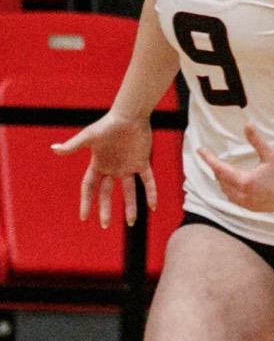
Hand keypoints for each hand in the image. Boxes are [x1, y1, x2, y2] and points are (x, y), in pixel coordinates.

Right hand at [52, 113, 155, 227]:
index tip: (84, 217)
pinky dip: (151, 192)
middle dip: (106, 209)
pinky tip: (153, 206)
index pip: (89, 187)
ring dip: (131, 206)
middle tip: (105, 225)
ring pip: (129, 191)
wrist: (130, 115)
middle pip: (107, 193)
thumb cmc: (107, 125)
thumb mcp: (88, 137)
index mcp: (98, 164)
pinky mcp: (142, 162)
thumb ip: (73, 146)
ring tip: (131, 222)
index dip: (86, 201)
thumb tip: (54, 149)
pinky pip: (148, 181)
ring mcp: (128, 166)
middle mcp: (112, 168)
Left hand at [198, 124, 273, 212]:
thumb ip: (256, 140)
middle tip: (213, 158)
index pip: (220, 168)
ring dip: (222, 181)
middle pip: (221, 180)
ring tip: (223, 170)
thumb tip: (247, 124)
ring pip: (226, 191)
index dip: (209, 158)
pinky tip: (234, 184)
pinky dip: (230, 190)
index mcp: (246, 181)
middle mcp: (243, 195)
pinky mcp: (252, 209)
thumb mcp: (271, 153)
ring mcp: (247, 204)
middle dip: (217, 169)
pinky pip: (234, 199)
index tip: (201, 150)